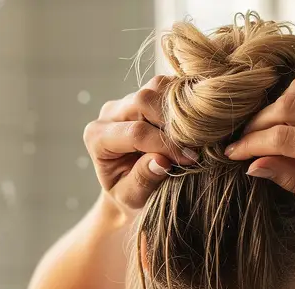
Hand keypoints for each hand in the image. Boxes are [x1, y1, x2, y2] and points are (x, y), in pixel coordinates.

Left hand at [82, 75, 196, 209]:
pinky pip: (169, 85)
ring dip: (182, 106)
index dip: (166, 144)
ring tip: (196, 133)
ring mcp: (128, 99)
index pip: (136, 132)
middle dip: (174, 122)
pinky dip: (186, 99)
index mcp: (97, 137)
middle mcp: (110, 112)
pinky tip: (197, 121)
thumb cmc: (130, 195)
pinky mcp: (147, 93)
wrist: (131, 186)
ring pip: (157, 86)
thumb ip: (143, 180)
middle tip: (196, 144)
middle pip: (144, 101)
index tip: (190, 159)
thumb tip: (161, 161)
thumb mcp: (132, 197)